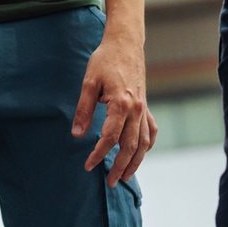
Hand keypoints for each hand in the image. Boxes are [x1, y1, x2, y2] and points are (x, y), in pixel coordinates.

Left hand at [72, 32, 154, 186]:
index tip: (88, 165)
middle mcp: (136, 110)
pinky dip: (147, 145)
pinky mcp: (145, 106)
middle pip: (130, 147)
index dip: (98, 154)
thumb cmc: (104, 61)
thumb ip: (84, 110)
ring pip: (144, 143)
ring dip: (136, 162)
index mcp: (121, 104)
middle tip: (111, 182)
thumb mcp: (88, 83)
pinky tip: (141, 153)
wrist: (125, 44)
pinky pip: (150, 131)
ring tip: (126, 176)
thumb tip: (77, 135)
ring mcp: (143, 109)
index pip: (109, 138)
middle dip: (120, 167)